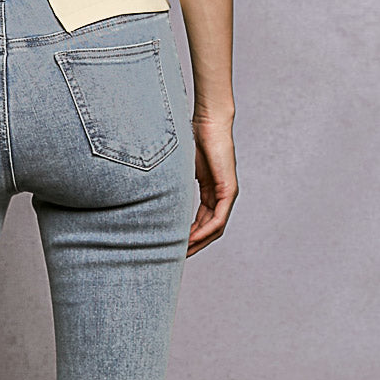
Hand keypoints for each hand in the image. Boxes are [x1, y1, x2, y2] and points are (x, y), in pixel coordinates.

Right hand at [187, 115, 237, 256]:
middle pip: (209, 230)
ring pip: (214, 229)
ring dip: (199, 243)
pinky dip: (205, 231)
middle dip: (193, 245)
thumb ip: (173, 186)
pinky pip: (218, 219)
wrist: (208, 121)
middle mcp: (220, 196)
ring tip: (182, 253)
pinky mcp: (228, 190)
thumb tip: (151, 194)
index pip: (201, 222)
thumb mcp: (179, 169)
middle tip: (176, 258)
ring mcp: (226, 194)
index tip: (173, 247)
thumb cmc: (193, 138)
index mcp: (210, 191)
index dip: (188, 237)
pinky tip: (191, 239)